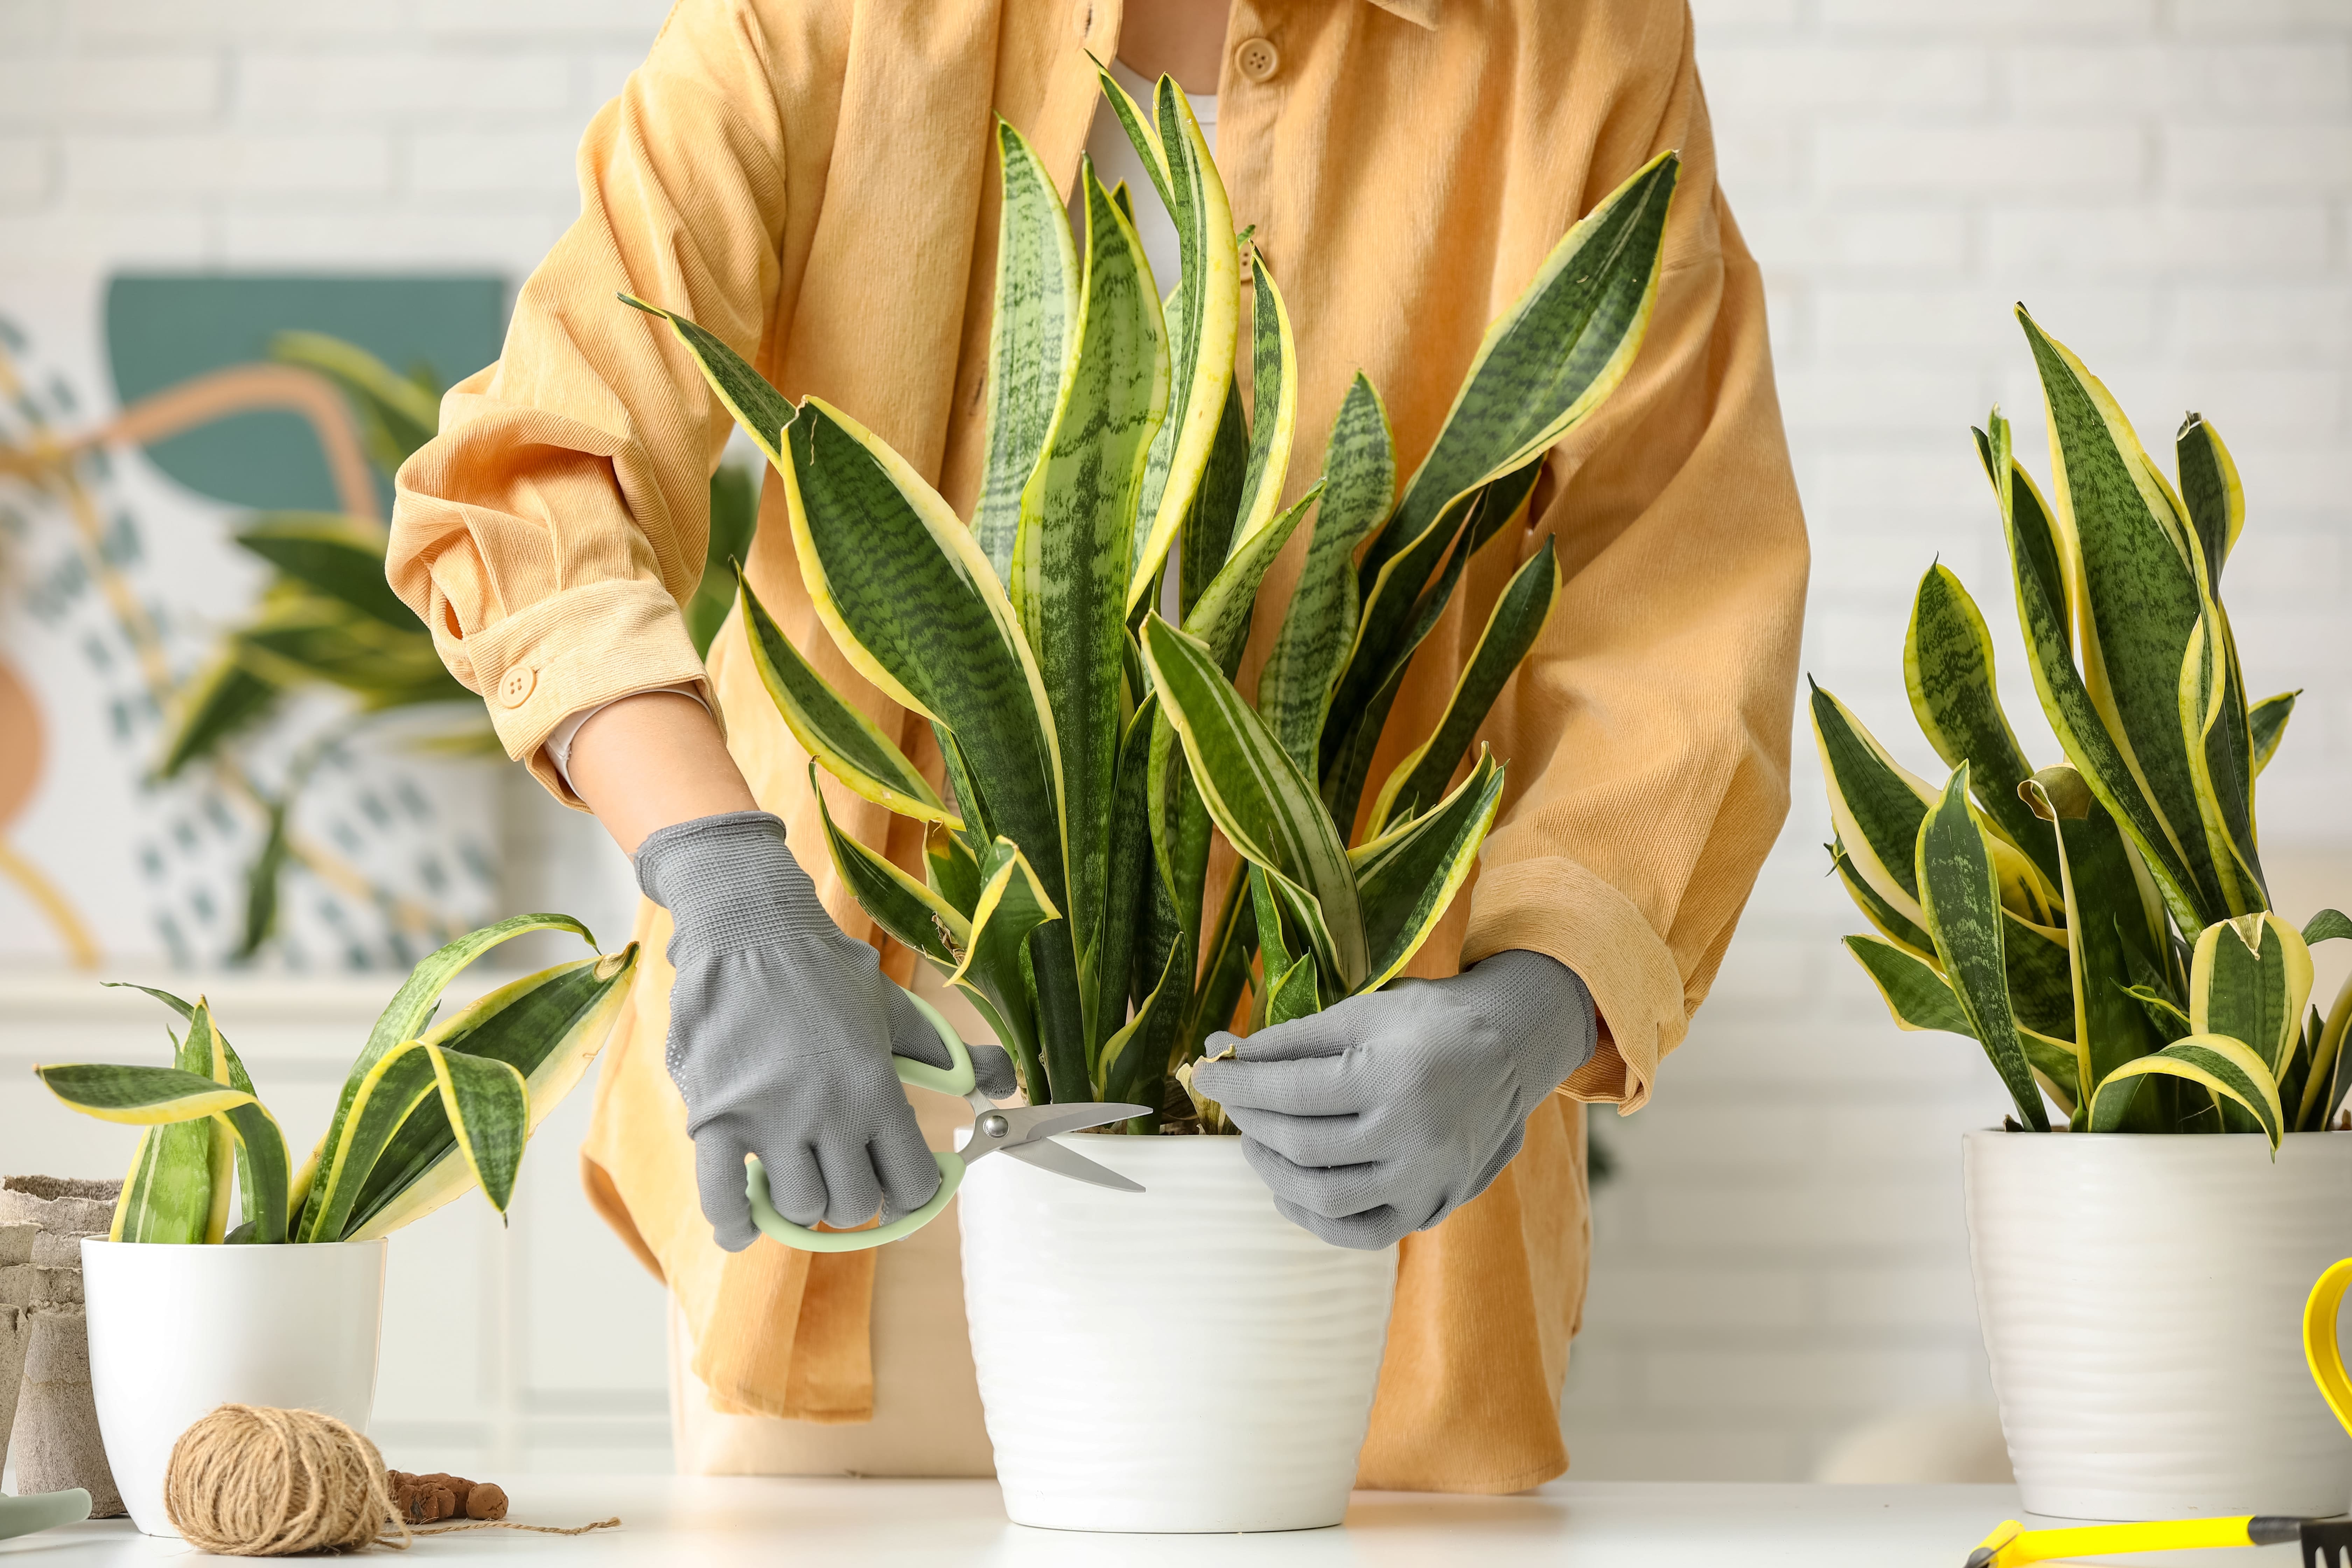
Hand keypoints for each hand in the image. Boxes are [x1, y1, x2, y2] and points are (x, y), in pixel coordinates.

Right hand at [636, 810, 1016, 1249]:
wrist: (749, 931)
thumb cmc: (827, 973)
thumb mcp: (899, 1012)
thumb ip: (952, 1056)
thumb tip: (1004, 1081)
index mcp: (875, 1087)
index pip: (909, 1184)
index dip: (911, 1196)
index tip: (903, 1189)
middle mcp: (825, 1110)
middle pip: (852, 1205)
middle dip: (855, 1199)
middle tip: (847, 1173)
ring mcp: (766, 1117)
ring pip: (797, 1208)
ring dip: (802, 1203)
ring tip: (801, 1174)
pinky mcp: (713, 1117)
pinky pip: (722, 1199)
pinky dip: (736, 1223)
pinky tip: (745, 1226)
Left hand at [1190, 949, 1596, 1248]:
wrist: (1507, 1050)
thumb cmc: (1427, 1022)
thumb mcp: (1363, 1012)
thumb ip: (1294, 1038)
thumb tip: (1227, 1052)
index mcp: (1393, 1075)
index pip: (1291, 1089)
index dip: (1238, 1082)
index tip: (1205, 1072)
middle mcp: (1411, 1134)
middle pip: (1300, 1142)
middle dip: (1250, 1120)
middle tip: (1232, 1100)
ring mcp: (1422, 1178)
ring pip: (1323, 1195)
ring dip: (1272, 1170)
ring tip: (1256, 1141)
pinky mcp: (1429, 1205)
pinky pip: (1359, 1231)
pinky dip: (1314, 1218)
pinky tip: (1289, 1189)